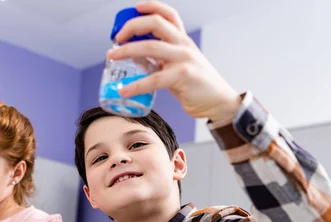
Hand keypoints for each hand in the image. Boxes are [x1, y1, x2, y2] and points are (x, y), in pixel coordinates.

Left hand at [108, 1, 240, 122]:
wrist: (219, 102)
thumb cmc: (196, 85)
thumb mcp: (177, 66)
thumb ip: (159, 60)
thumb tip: (134, 58)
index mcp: (183, 40)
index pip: (169, 14)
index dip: (151, 6)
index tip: (135, 7)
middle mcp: (184, 45)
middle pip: (155, 24)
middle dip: (132, 26)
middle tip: (116, 37)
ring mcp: (184, 58)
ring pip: (150, 47)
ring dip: (127, 50)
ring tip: (111, 56)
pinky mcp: (183, 76)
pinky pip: (154, 79)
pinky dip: (136, 85)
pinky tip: (124, 91)